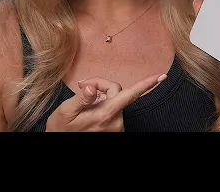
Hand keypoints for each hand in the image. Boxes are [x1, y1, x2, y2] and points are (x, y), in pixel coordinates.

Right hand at [45, 73, 166, 131]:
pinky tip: (92, 110)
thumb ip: (82, 98)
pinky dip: (105, 106)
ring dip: (102, 97)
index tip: (161, 76)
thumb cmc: (61, 128)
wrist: (59, 142)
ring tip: (86, 103)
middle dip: (102, 86)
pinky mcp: (115, 130)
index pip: (130, 94)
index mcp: (106, 114)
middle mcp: (116, 121)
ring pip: (115, 100)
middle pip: (117, 92)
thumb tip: (92, 87)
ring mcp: (116, 127)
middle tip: (83, 86)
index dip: (146, 84)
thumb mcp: (66, 111)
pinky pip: (114, 110)